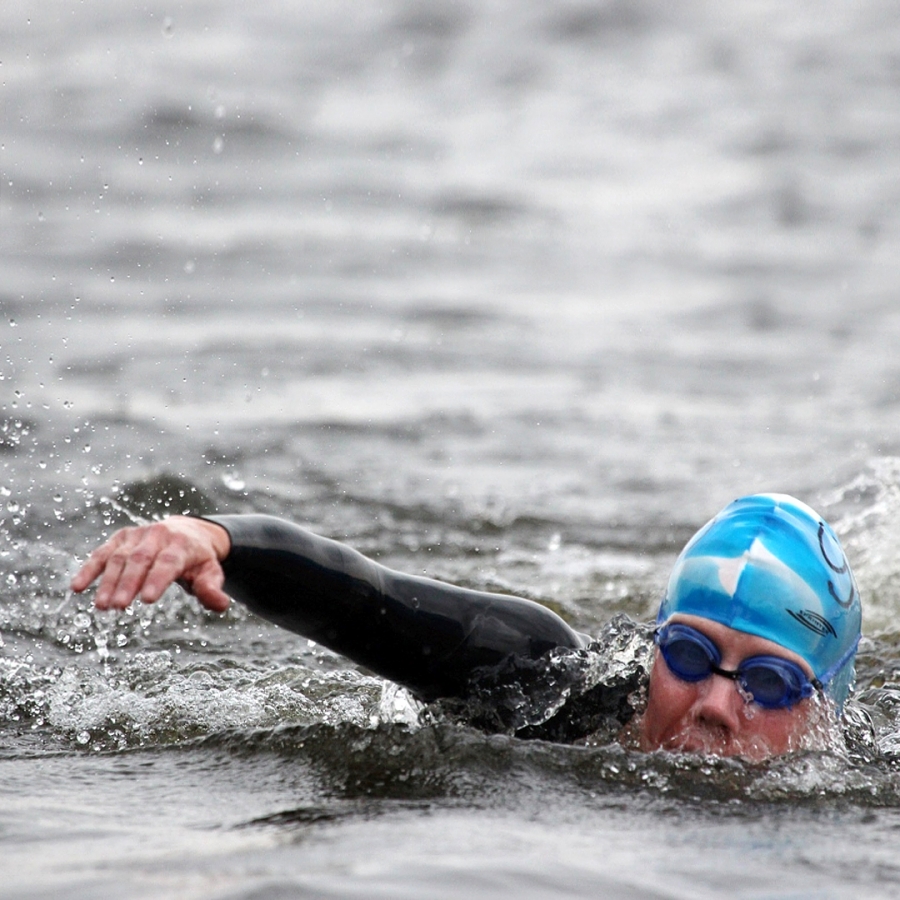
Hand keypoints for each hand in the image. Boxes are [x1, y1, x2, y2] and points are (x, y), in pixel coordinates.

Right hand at [70, 516, 231, 612]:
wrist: (189, 531)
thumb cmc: (199, 559)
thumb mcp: (211, 572)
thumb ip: (212, 588)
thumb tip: (221, 605)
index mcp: (182, 544)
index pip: (169, 562)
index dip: (157, 579)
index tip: (146, 599)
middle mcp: (158, 535)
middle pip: (141, 560)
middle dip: (128, 583)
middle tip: (118, 607)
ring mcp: (137, 535)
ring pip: (120, 557)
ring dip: (108, 582)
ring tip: (102, 607)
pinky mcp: (121, 538)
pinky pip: (103, 553)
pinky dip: (89, 569)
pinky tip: (77, 587)